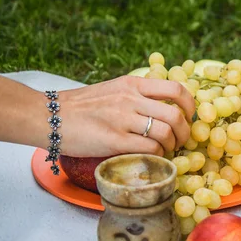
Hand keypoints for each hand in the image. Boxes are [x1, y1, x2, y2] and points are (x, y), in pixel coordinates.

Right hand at [57, 75, 194, 156]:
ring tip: (164, 151)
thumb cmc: (83, 107)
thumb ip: (138, 95)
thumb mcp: (114, 90)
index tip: (190, 118)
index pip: (176, 89)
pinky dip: (157, 155)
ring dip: (171, 146)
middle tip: (181, 142)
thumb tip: (167, 106)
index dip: (191, 106)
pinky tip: (151, 157)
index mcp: (133, 84)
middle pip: (176, 115)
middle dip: (185, 132)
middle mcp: (130, 98)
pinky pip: (149, 148)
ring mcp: (122, 119)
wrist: (49, 116)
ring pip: (165, 133)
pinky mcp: (114, 140)